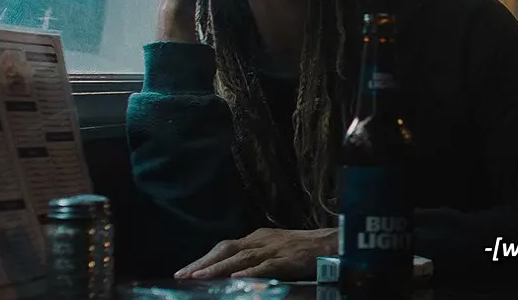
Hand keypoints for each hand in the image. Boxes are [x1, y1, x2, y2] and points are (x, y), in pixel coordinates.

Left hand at [175, 228, 334, 280]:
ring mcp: (275, 249)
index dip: (204, 258)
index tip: (185, 271)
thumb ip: (258, 259)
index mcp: (259, 237)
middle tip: (182, 275)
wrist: (334, 243)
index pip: (225, 247)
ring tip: (200, 277)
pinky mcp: (288, 259)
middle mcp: (262, 240)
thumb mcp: (277, 249)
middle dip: (203, 262)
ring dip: (219, 268)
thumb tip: (235, 274)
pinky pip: (266, 266)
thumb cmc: (306, 250)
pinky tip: (236, 280)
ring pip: (241, 258)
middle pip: (227, 249)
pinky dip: (250, 273)